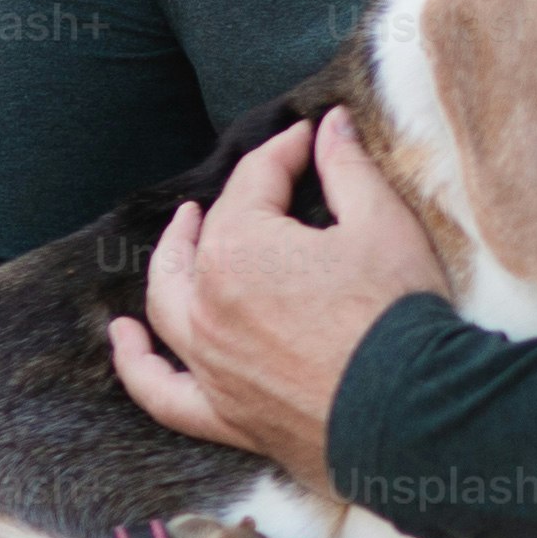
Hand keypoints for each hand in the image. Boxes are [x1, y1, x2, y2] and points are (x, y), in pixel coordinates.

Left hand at [107, 109, 443, 487]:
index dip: (286, 151)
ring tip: (181, 236)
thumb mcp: (382, 223)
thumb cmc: (397, 313)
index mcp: (240, 248)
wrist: (412, 412)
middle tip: (258, 181)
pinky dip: (136, 364)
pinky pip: (161, 389)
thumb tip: (331, 125)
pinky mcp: (221, 413)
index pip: (255, 180)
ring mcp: (208, 362)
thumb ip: (347, 167)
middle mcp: (207, 303)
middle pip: (207, 238)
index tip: (311, 137)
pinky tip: (124, 339)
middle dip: (233, 201)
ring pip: (168, 303)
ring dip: (170, 263)